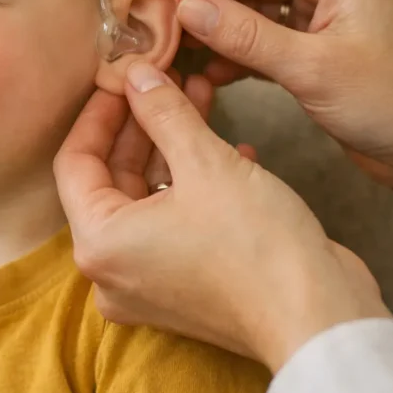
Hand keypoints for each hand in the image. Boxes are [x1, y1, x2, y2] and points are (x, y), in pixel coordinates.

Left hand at [55, 63, 388, 372]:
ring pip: (149, 196)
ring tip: (200, 93)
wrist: (318, 318)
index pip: (74, 162)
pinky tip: (232, 147)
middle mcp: (113, 269)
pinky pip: (175, 221)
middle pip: (112, 178)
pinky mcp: (186, 286)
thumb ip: (163, 112)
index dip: (99, 112)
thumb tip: (137, 74)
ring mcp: (149, 282)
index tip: (123, 77)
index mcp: (99, 244)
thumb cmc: (254, 246)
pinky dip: (195, 182)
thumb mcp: (205, 162)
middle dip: (143, 123)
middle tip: (164, 79)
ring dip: (174, 145)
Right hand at [179, 0, 392, 189]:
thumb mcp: (313, 67)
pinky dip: (231, 55)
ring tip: (173, 52)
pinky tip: (205, 76)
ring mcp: (316, 12)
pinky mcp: (310, 47)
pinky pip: (258, 38)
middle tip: (158, 24)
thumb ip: (246, 36)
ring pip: (246, 5)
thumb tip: (187, 10)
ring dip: (212, 29)